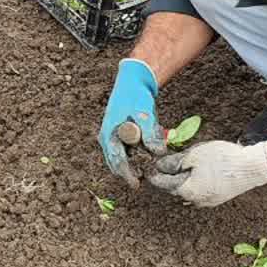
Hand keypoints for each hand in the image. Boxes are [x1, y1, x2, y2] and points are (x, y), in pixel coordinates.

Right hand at [99, 59, 164, 185]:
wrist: (132, 81)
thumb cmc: (135, 96)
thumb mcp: (144, 114)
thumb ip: (150, 134)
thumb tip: (158, 152)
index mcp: (109, 134)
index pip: (117, 161)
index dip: (127, 174)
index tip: (136, 185)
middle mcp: (108, 138)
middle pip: (118, 163)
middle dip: (133, 169)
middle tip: (149, 173)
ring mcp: (113, 136)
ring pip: (125, 156)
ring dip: (138, 158)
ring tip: (152, 147)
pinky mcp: (121, 135)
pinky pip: (129, 149)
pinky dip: (139, 150)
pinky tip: (151, 138)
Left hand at [149, 140, 266, 207]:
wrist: (253, 167)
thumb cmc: (223, 159)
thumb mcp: (193, 155)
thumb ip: (174, 162)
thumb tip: (160, 166)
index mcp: (186, 190)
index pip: (163, 183)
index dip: (154, 173)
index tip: (148, 167)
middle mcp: (195, 200)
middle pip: (175, 188)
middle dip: (169, 176)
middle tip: (163, 164)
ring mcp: (208, 201)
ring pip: (188, 190)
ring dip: (183, 180)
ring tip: (181, 167)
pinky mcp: (219, 198)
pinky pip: (200, 191)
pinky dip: (195, 183)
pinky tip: (197, 174)